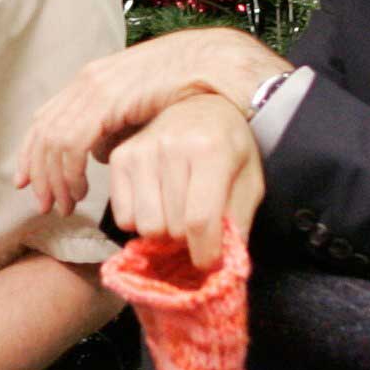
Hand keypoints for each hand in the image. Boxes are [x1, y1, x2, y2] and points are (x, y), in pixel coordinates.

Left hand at [17, 28, 284, 217]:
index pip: (44, 118)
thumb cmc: (182, 87)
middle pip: (43, 131)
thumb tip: (94, 154)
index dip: (31, 152)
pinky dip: (72, 172)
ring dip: (55, 179)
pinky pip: (73, 142)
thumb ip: (113, 128)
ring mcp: (94, 88)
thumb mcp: (137, 106)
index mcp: (89, 80)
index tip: (27, 182)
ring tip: (66, 206)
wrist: (208, 63)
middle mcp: (85, 81)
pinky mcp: (107, 100)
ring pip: (53, 141)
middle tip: (45, 205)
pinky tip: (83, 192)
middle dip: (39, 172)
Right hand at [105, 94, 265, 267]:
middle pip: (171, 226)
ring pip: (145, 225)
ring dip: (163, 232)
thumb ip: (238, 220)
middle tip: (195, 231)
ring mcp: (141, 150)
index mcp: (211, 150)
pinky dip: (139, 222)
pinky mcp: (120, 157)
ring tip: (176, 217)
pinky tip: (156, 206)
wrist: (203, 107)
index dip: (205, 251)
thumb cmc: (230, 148)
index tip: (208, 262)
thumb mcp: (250, 180)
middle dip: (186, 240)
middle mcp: (172, 146)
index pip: (200, 219)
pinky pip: (122, 215)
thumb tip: (223, 263)